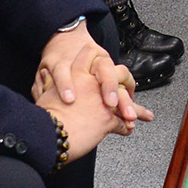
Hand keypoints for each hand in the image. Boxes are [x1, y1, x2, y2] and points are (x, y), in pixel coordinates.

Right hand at [33, 44, 153, 161]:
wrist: (46, 133)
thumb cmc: (43, 116)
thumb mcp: (46, 93)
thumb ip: (52, 84)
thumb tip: (48, 81)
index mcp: (75, 73)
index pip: (90, 54)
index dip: (99, 59)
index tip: (105, 68)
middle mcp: (92, 83)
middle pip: (118, 72)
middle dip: (125, 80)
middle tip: (128, 90)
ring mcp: (102, 101)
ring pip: (124, 100)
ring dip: (133, 108)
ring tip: (144, 115)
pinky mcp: (106, 119)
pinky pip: (121, 124)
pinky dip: (125, 128)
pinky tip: (128, 130)